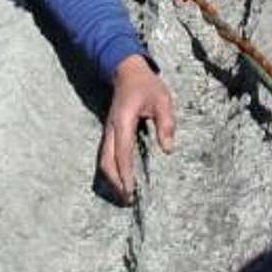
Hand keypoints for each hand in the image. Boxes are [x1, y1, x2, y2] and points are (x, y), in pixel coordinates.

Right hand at [98, 55, 174, 203]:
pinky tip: (122, 179)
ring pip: (104, 160)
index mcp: (123, 121)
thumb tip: (167, 149)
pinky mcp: (110, 133)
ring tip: (125, 195)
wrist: (126, 71)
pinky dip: (112, 170)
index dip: (126, 173)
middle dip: (115, 182)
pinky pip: (106, 155)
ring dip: (112, 179)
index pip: (123, 152)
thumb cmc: (147, 86)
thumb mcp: (162, 100)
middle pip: (107, 161)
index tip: (131, 191)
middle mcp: (111, 129)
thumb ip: (165, 123)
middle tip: (128, 200)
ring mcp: (108, 131)